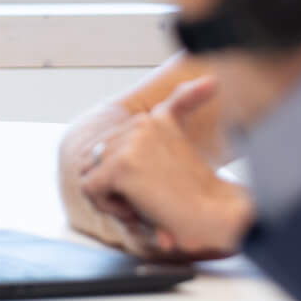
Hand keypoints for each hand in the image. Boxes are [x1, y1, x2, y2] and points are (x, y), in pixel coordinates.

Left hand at [79, 77, 252, 258]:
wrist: (212, 215)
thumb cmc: (194, 196)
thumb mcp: (174, 156)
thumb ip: (169, 128)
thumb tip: (205, 85)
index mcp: (156, 118)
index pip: (109, 144)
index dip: (122, 173)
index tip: (151, 189)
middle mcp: (142, 122)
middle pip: (97, 158)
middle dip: (115, 184)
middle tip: (148, 200)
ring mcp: (131, 143)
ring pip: (91, 173)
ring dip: (112, 196)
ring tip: (144, 204)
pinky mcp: (121, 165)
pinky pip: (88, 189)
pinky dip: (107, 207)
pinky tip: (136, 210)